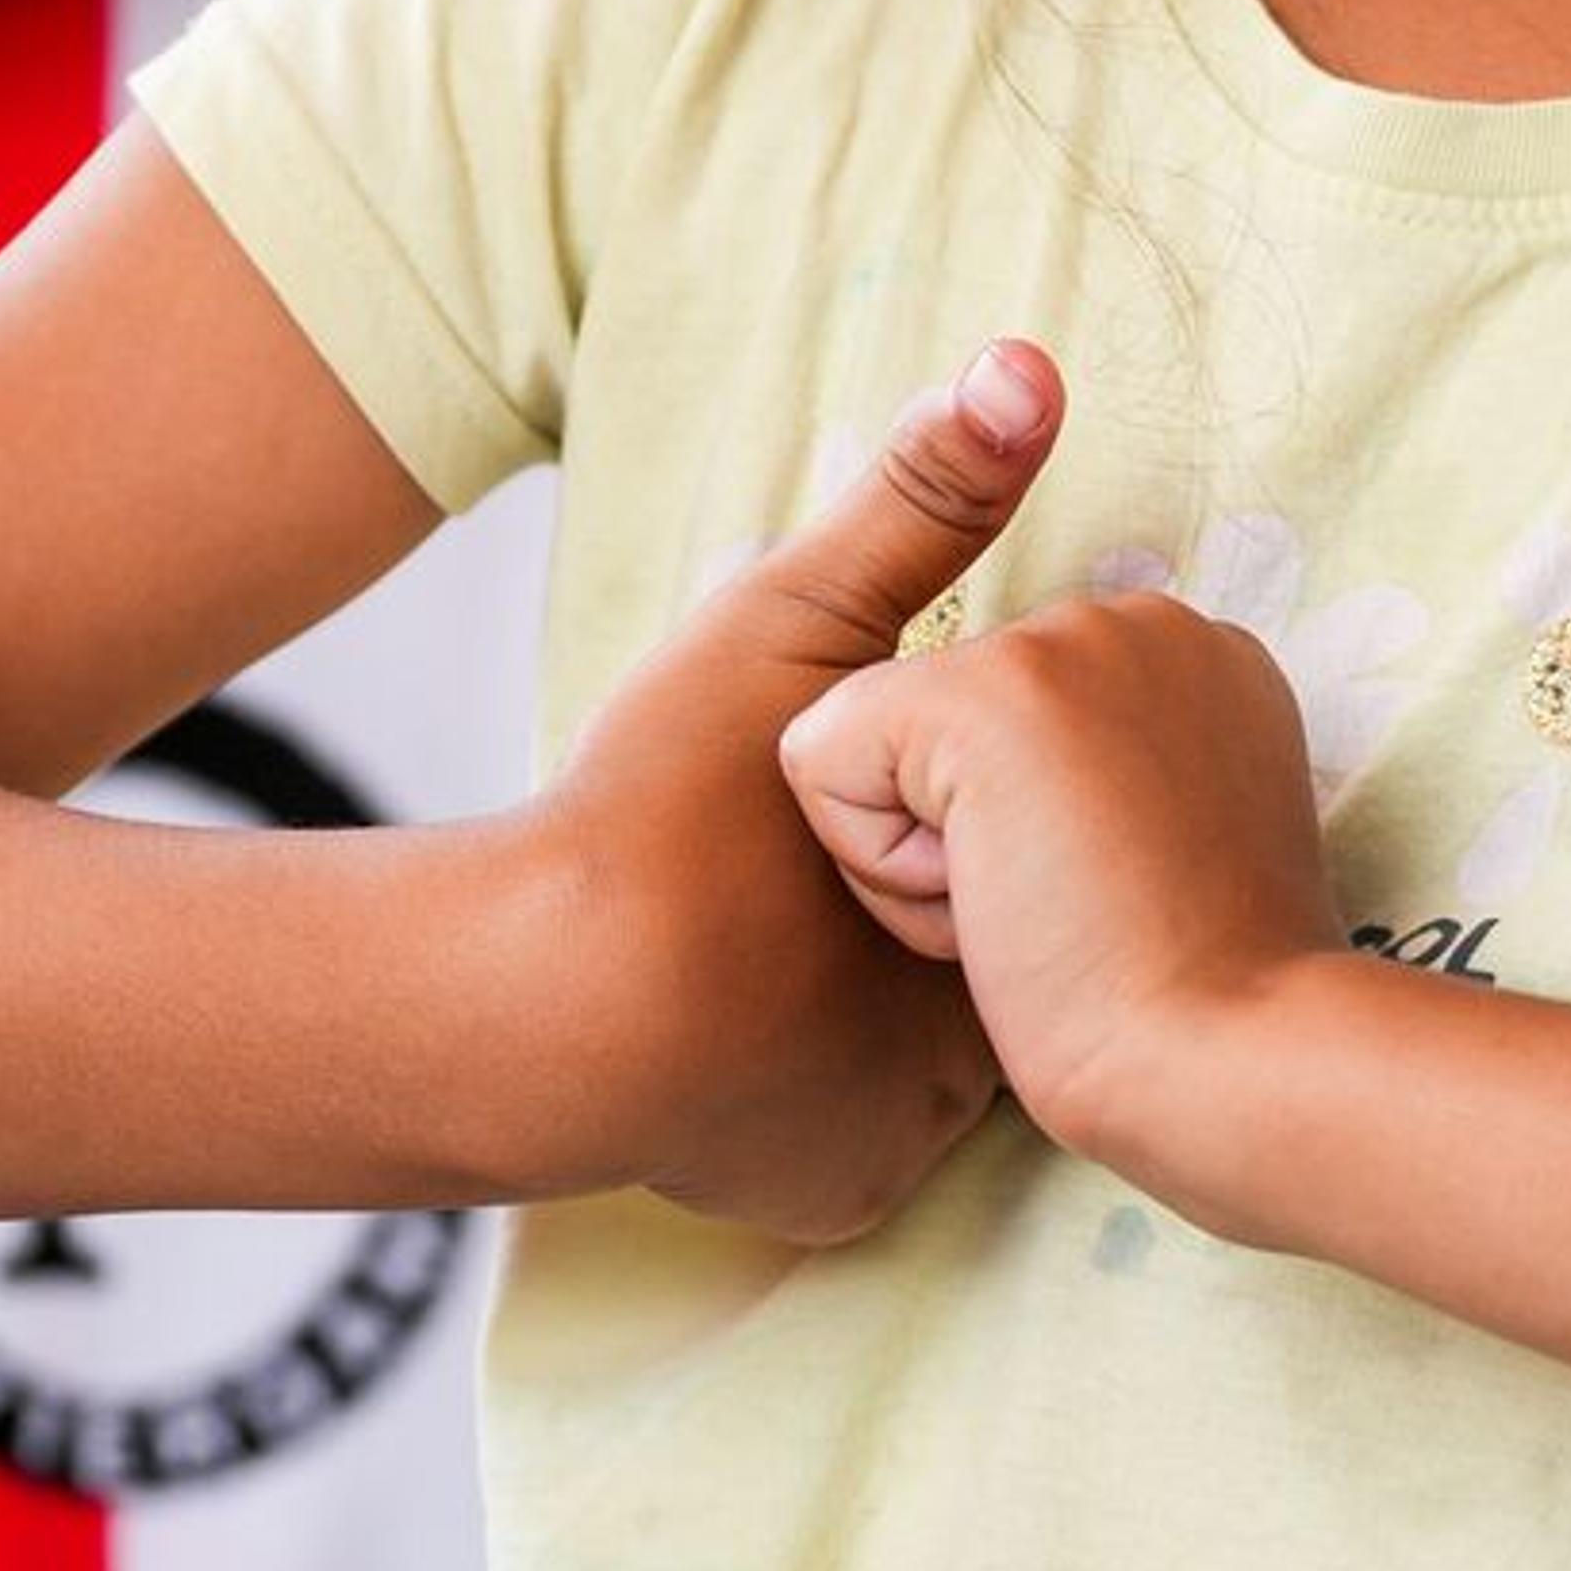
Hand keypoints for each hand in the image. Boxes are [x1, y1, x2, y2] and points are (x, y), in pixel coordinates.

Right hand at [530, 341, 1060, 1241]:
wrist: (538, 1005)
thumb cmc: (663, 810)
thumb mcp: (794, 622)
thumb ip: (917, 500)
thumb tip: (1028, 367)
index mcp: (999, 892)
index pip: (1033, 844)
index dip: (959, 807)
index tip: (848, 796)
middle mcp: (993, 1027)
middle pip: (990, 947)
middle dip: (926, 906)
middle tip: (795, 868)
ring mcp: (923, 1136)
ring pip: (920, 1052)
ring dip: (866, 1003)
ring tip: (761, 937)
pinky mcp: (835, 1202)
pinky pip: (848, 1138)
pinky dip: (806, 1092)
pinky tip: (741, 1030)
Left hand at [778, 586, 1343, 1194]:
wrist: (1236, 1064)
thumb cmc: (1210, 1005)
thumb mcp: (1189, 846)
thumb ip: (1120, 778)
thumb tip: (1042, 790)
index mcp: (1191, 662)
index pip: (1013, 721)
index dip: (1034, 836)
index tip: (1131, 899)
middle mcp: (1133, 623)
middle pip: (937, 722)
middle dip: (978, 837)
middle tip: (1088, 916)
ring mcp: (1063, 645)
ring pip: (879, 739)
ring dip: (932, 861)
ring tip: (1052, 919)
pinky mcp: (982, 696)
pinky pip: (821, 757)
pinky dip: (876, 870)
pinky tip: (988, 912)